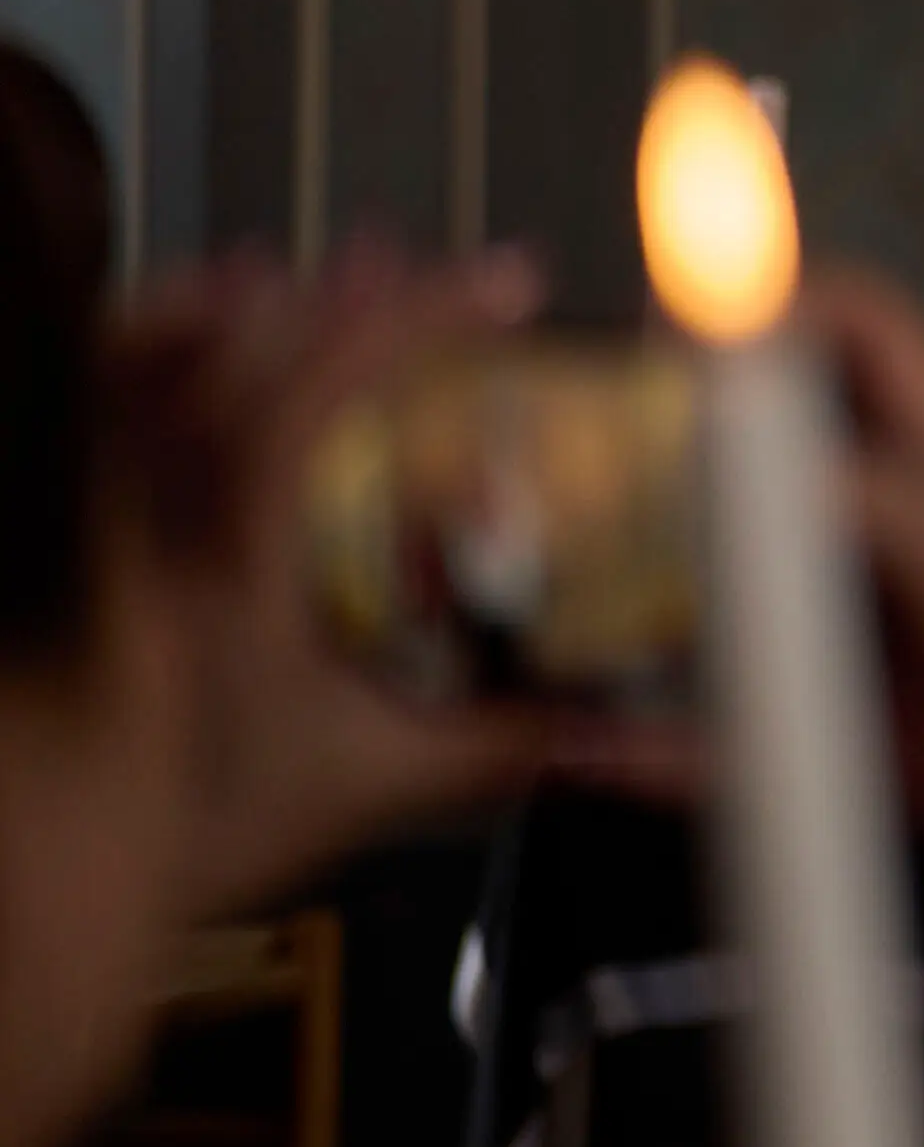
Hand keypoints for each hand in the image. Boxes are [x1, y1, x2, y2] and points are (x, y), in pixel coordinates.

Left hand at [94, 249, 565, 918]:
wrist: (65, 876)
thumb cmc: (194, 830)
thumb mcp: (373, 781)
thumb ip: (508, 745)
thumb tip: (635, 734)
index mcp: (230, 560)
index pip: (309, 391)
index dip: (411, 319)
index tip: (503, 288)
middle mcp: (151, 520)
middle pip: (232, 345)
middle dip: (346, 294)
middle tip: (428, 269)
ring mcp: (98, 520)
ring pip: (139, 358)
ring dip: (230, 308)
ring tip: (289, 278)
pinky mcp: (76, 537)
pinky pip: (97, 405)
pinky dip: (146, 354)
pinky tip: (183, 342)